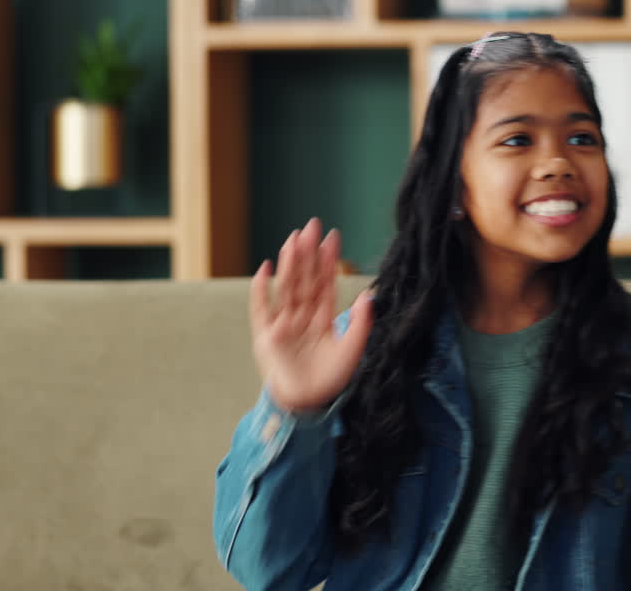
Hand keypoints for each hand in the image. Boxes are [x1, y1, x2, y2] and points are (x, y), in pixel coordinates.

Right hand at [249, 218, 373, 411]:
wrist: (306, 404)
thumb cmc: (330, 379)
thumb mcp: (352, 350)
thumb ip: (360, 323)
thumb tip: (368, 295)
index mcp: (323, 318)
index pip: (326, 283)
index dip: (328, 261)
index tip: (333, 237)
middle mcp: (303, 317)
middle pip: (305, 279)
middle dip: (308, 254)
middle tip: (312, 226)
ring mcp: (283, 324)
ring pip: (286, 287)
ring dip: (290, 264)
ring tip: (294, 240)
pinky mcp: (266, 336)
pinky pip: (261, 308)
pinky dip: (261, 289)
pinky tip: (266, 268)